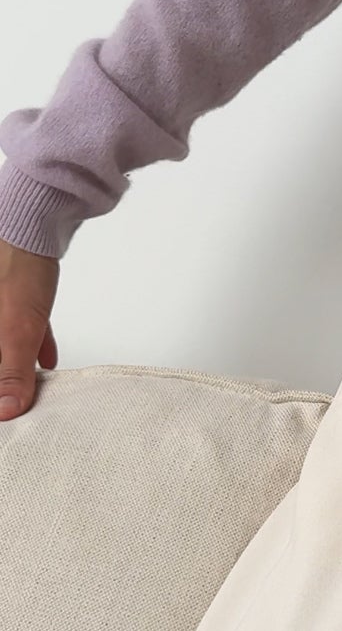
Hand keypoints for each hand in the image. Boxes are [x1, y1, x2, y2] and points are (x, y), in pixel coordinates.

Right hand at [0, 238, 59, 418]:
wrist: (32, 219)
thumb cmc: (15, 268)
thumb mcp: (15, 332)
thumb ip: (11, 373)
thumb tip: (6, 411)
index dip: (1, 384)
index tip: (8, 406)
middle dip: (6, 375)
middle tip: (19, 400)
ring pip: (2, 340)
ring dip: (16, 363)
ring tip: (33, 385)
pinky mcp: (7, 289)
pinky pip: (13, 324)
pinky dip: (28, 342)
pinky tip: (47, 359)